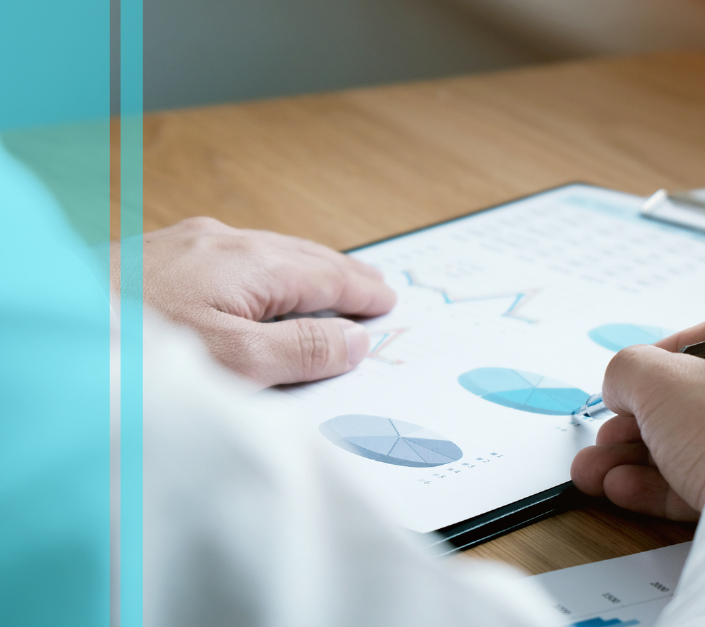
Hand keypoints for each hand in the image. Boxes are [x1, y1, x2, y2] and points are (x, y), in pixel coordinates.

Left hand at [141, 217, 395, 386]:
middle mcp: (221, 241)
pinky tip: (262, 289)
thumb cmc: (136, 350)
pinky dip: (268, 274)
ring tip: (329, 288)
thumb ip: (303, 352)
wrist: (56, 332)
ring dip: (305, 272)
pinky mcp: (158, 256)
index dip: (363, 291)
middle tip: (374, 289)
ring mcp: (187, 244)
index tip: (388, 300)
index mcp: (249, 262)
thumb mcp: (236, 362)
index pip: (328, 276)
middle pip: (302, 256)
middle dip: (342, 274)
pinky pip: (235, 258)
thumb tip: (354, 339)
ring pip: (268, 254)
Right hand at [570, 296, 704, 520]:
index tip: (635, 382)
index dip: (663, 361)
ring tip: (607, 472)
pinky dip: (684, 483)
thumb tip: (623, 382)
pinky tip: (635, 491)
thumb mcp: (663, 380)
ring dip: (653, 459)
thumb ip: (631, 370)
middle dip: (648, 422)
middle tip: (616, 435)